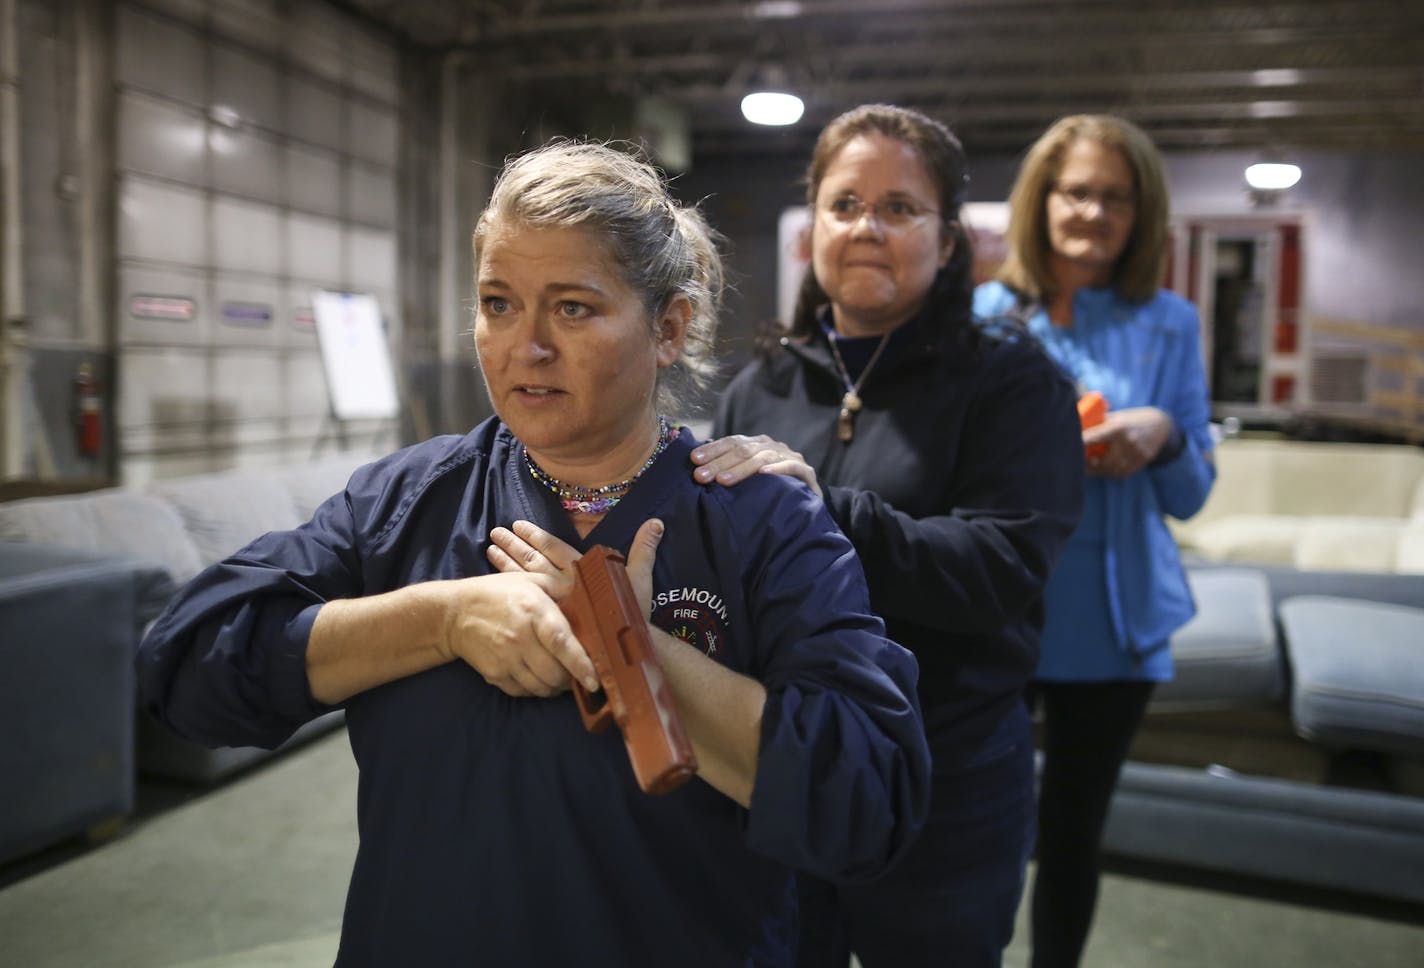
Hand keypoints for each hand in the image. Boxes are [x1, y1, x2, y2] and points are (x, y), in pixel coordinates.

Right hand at [437, 570, 599, 697]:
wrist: (454, 613)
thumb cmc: (497, 593)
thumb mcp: (529, 580)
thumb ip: (561, 589)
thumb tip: (590, 599)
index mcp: (533, 610)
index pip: (562, 643)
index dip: (582, 665)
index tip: (595, 680)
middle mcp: (520, 637)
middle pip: (555, 673)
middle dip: (572, 679)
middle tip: (578, 674)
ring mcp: (506, 659)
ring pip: (541, 687)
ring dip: (555, 687)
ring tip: (560, 678)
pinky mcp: (494, 674)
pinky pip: (523, 692)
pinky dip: (536, 690)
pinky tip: (538, 678)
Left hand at [488, 518, 664, 622]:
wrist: (628, 649)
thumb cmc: (634, 613)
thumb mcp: (640, 577)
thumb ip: (644, 549)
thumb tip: (656, 522)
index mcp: (583, 571)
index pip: (554, 548)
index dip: (535, 536)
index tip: (517, 525)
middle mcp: (565, 584)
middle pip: (533, 560)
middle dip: (513, 545)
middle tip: (494, 533)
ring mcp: (555, 602)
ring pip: (525, 578)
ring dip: (506, 562)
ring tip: (489, 550)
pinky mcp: (549, 617)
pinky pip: (525, 601)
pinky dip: (509, 590)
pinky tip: (495, 582)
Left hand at [690, 434, 821, 497]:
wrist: (808, 499)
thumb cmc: (771, 488)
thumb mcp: (748, 476)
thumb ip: (729, 468)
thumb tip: (696, 466)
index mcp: (756, 444)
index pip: (732, 442)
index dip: (713, 449)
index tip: (693, 459)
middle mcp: (772, 446)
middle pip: (743, 450)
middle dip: (720, 463)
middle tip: (700, 476)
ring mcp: (789, 457)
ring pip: (762, 457)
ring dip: (741, 469)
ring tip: (722, 480)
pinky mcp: (805, 472)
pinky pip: (791, 467)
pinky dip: (777, 469)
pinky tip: (763, 474)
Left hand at [1083, 406, 1173, 477]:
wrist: (1161, 424)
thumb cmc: (1130, 419)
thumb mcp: (1115, 417)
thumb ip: (1099, 425)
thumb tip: (1075, 429)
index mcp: (1118, 427)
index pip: (1092, 439)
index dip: (1078, 444)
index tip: (1066, 449)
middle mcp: (1128, 441)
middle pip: (1100, 461)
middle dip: (1086, 465)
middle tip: (1075, 465)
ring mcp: (1137, 453)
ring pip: (1111, 470)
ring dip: (1096, 472)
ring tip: (1086, 469)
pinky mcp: (1142, 461)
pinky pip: (1121, 472)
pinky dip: (1109, 473)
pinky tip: (1101, 470)